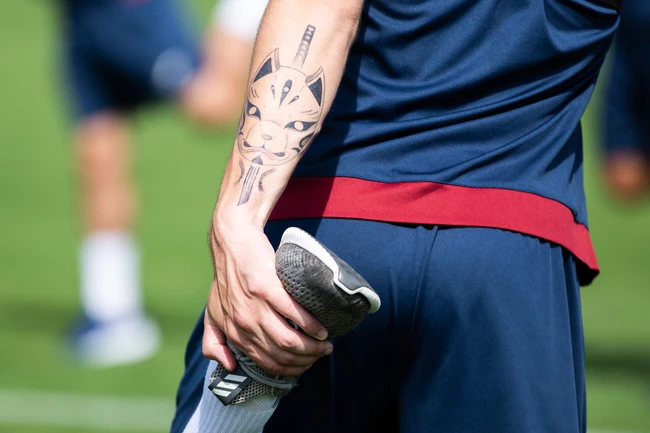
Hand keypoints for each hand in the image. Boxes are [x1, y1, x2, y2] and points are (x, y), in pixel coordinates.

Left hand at [202, 218, 332, 376]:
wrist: (232, 242)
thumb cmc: (226, 276)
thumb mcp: (212, 312)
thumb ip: (214, 341)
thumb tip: (228, 365)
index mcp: (233, 332)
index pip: (266, 363)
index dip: (290, 369)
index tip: (306, 364)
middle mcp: (243, 323)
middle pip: (281, 354)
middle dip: (307, 359)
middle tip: (322, 352)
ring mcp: (255, 306)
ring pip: (289, 340)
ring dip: (312, 346)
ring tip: (326, 342)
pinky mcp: (267, 288)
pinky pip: (294, 315)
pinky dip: (311, 325)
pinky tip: (320, 328)